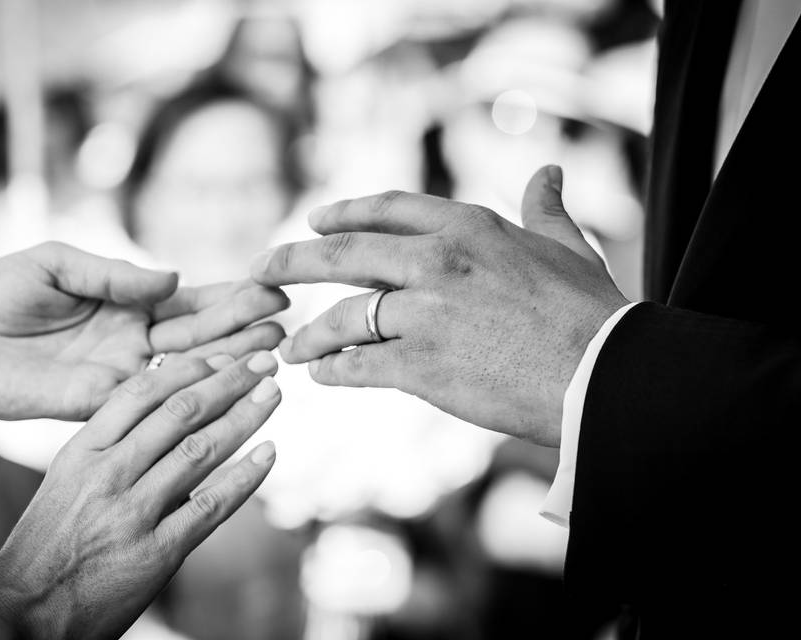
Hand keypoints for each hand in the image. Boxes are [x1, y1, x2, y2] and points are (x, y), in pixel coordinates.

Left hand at [0, 242, 287, 424]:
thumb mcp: (55, 264)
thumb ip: (113, 273)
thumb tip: (174, 277)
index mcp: (126, 302)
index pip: (190, 299)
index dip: (231, 294)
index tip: (270, 286)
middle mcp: (133, 340)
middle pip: (201, 332)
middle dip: (244, 325)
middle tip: (286, 318)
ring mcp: (121, 373)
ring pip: (187, 366)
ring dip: (232, 357)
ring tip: (274, 345)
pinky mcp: (101, 402)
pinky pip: (155, 395)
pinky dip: (193, 386)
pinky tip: (228, 376)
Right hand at [0, 350, 281, 638]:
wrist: (23, 614)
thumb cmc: (48, 544)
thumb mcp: (67, 481)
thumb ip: (112, 447)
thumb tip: (171, 414)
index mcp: (82, 451)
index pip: (141, 392)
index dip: (188, 368)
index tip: (221, 356)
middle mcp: (107, 475)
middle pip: (179, 413)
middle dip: (227, 381)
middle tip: (262, 362)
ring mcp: (132, 514)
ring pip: (200, 450)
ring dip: (244, 417)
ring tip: (272, 393)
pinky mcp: (156, 553)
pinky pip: (210, 506)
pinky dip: (244, 477)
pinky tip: (268, 453)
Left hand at [250, 166, 626, 444]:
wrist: (602, 376)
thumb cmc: (589, 313)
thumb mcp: (567, 247)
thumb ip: (545, 208)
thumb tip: (549, 172)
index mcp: (465, 226)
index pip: (384, 210)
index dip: (341, 214)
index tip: (313, 221)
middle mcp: (435, 261)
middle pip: (342, 253)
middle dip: (293, 261)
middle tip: (260, 270)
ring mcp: (424, 314)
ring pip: (343, 316)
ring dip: (310, 334)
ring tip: (291, 348)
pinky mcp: (421, 366)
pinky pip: (358, 366)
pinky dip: (333, 371)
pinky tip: (322, 377)